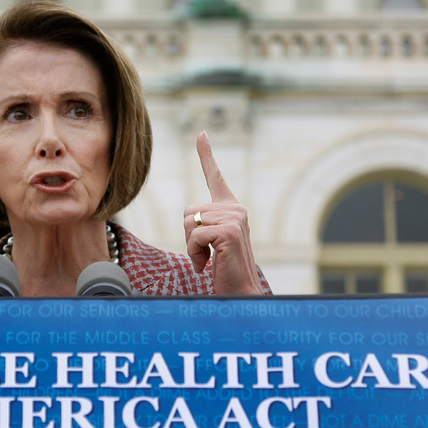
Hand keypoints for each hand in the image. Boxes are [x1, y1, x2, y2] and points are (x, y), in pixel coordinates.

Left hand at [183, 131, 263, 294]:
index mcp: (231, 209)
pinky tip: (207, 265)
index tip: (201, 134)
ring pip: (188, 223)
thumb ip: (203, 225)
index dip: (207, 155)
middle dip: (187, 237)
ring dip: (190, 247)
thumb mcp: (210, 242)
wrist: (240, 293)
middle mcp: (236, 209)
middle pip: (187, 211)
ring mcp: (235, 218)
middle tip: (204, 255)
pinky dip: (194, 254)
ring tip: (209, 260)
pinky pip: (193, 236)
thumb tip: (191, 217)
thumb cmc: (223, 271)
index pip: (216, 177)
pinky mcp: (229, 231)